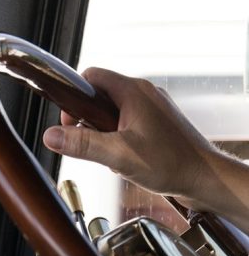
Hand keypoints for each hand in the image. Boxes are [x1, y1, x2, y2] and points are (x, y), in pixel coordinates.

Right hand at [43, 67, 215, 201]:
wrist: (204, 179)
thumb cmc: (171, 164)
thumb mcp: (119, 155)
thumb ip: (83, 144)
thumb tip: (51, 135)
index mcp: (133, 92)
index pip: (91, 77)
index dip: (73, 98)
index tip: (69, 123)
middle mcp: (143, 94)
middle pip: (100, 96)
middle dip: (88, 122)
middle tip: (89, 145)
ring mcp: (152, 109)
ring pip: (113, 113)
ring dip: (103, 134)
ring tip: (112, 156)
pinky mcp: (157, 124)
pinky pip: (127, 125)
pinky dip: (119, 141)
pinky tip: (125, 160)